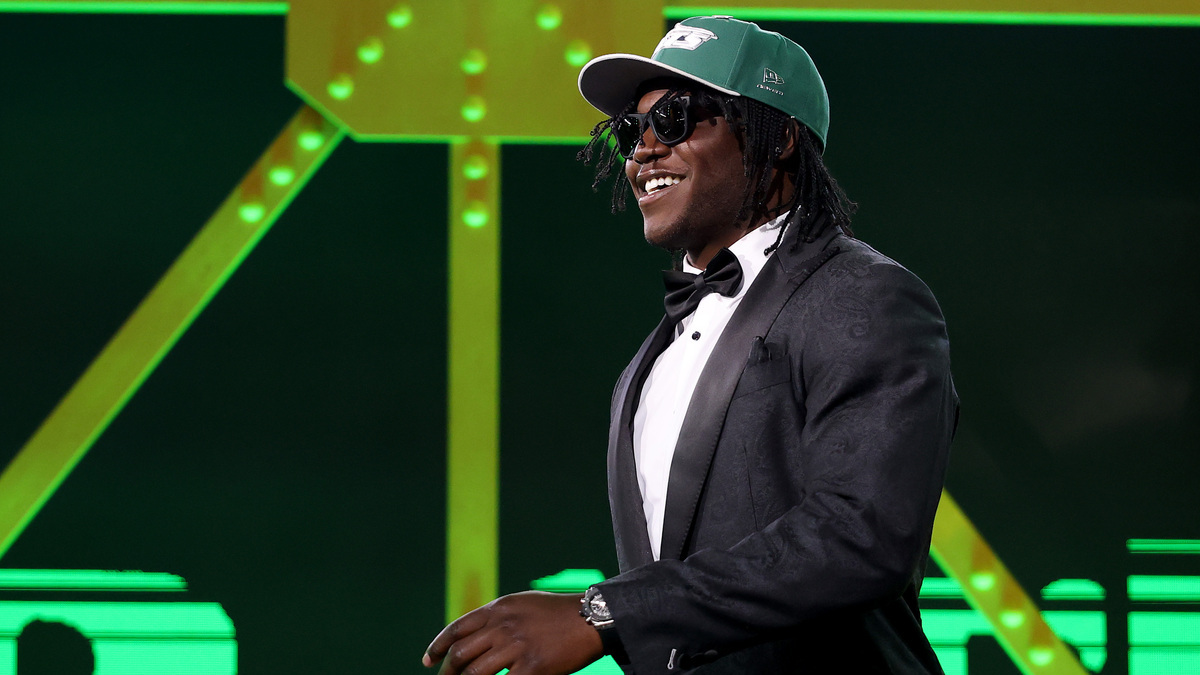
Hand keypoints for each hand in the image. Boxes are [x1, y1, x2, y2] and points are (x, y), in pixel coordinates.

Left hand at [423, 591, 604, 674]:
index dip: (439, 646)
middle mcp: (503, 626)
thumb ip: (497, 617)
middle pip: (462, 654)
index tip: (429, 660)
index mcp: (499, 609)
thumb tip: (472, 633)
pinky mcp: (533, 667)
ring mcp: (517, 647)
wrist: (592, 617)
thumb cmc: (557, 612)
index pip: (457, 629)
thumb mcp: (522, 604)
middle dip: (447, 673)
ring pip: (476, 673)